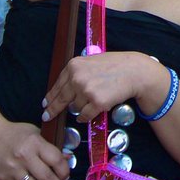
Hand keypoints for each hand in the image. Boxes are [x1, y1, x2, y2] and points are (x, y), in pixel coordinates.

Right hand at [0, 118, 70, 179]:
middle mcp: (25, 157)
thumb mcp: (35, 133)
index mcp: (35, 143)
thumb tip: (68, 157)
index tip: (67, 178)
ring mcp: (13, 169)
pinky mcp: (3, 178)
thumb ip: (50, 146)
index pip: (55, 159)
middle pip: (46, 177)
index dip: (64, 171)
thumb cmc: (13, 133)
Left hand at [42, 51, 160, 123]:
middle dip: (53, 109)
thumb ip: (77, 73)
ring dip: (80, 108)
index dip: (50, 97)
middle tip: (47, 116)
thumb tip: (64, 89)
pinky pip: (85, 115)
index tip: (45, 105)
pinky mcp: (97, 102)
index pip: (57, 85)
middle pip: (61, 99)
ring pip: (75, 107)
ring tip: (92, 100)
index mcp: (74, 66)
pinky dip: (85, 117)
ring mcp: (87, 90)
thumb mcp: (91, 62)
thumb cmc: (115, 65)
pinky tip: (87, 114)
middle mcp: (77, 78)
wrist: (134, 71)